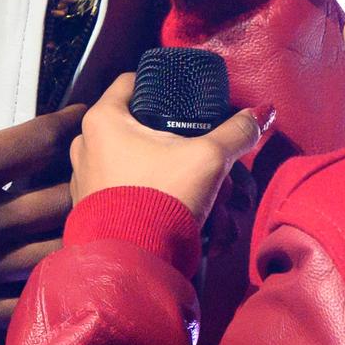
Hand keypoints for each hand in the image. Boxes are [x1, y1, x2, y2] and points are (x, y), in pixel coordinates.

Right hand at [0, 21, 82, 339]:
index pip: (40, 142)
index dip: (75, 124)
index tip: (96, 113)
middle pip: (64, 200)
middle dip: (95, 182)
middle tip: (115, 170)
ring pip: (56, 255)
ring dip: (84, 237)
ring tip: (108, 226)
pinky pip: (24, 306)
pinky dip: (53, 292)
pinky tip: (72, 285)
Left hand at [68, 73, 273, 219]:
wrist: (134, 262)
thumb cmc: (161, 198)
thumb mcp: (208, 159)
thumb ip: (235, 134)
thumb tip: (261, 114)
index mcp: (103, 120)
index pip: (130, 82)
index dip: (158, 85)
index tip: (181, 97)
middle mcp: (85, 145)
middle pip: (135, 127)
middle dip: (171, 140)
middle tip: (196, 152)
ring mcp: (83, 179)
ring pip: (131, 161)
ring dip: (163, 169)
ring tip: (191, 185)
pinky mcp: (89, 209)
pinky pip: (122, 189)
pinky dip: (147, 193)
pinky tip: (171, 206)